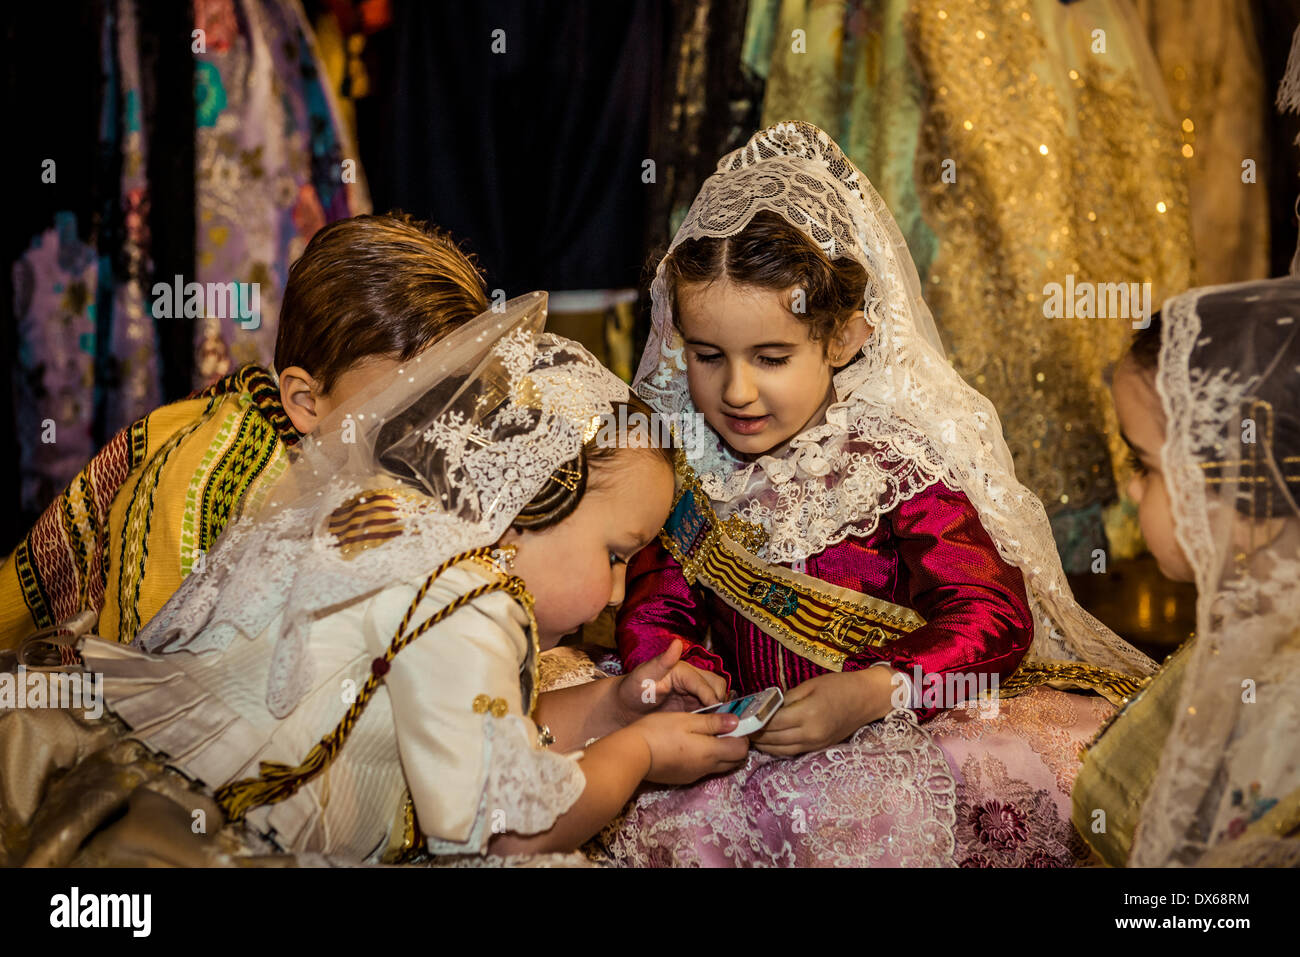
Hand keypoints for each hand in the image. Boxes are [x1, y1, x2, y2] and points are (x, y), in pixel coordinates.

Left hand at [617, 639, 728, 719]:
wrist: (625, 706)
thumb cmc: (632, 689)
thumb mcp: (644, 675)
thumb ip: (662, 661)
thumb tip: (677, 642)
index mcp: (683, 670)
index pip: (703, 683)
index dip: (710, 697)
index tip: (714, 712)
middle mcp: (691, 679)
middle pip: (717, 686)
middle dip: (720, 701)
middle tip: (716, 721)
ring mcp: (693, 693)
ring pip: (717, 698)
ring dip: (719, 710)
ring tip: (715, 726)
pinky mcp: (693, 706)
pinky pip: (710, 710)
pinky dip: (714, 717)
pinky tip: (710, 729)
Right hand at [631, 711, 749, 784]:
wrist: (632, 755)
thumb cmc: (659, 731)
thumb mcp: (687, 720)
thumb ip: (713, 722)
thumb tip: (736, 722)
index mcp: (711, 752)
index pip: (742, 749)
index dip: (742, 735)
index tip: (734, 721)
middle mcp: (707, 767)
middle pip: (734, 760)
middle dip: (735, 744)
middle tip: (723, 727)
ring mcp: (695, 775)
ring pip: (719, 765)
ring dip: (721, 752)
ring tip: (706, 734)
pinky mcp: (683, 778)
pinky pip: (704, 769)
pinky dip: (706, 758)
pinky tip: (691, 745)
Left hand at [751, 667, 897, 756]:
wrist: (867, 698)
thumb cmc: (839, 686)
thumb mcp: (810, 685)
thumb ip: (786, 698)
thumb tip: (765, 707)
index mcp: (807, 714)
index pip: (772, 722)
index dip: (754, 722)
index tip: (740, 717)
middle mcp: (810, 733)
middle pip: (773, 739)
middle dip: (754, 735)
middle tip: (739, 728)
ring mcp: (815, 744)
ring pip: (780, 750)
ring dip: (763, 745)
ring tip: (749, 735)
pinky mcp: (819, 748)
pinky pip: (791, 751)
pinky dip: (776, 748)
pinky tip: (767, 741)